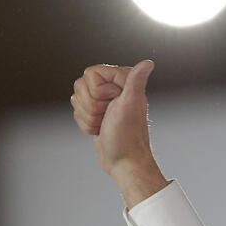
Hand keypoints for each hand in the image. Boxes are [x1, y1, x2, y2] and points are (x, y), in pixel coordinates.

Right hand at [71, 60, 167, 206]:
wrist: (124, 162)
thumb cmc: (128, 137)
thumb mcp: (129, 105)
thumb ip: (135, 82)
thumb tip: (148, 63)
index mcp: (124, 81)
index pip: (91, 72)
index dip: (97, 91)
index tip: (113, 103)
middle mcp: (114, 88)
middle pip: (80, 85)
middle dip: (91, 106)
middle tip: (109, 116)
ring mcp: (104, 102)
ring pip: (76, 99)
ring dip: (88, 117)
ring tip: (105, 124)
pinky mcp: (96, 114)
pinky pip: (77, 112)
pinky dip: (85, 124)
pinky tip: (100, 130)